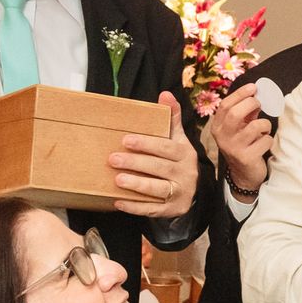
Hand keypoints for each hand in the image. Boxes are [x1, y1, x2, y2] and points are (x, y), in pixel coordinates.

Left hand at [111, 90, 198, 218]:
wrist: (188, 190)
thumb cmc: (176, 160)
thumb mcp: (177, 139)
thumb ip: (171, 118)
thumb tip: (165, 93)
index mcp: (185, 153)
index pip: (166, 147)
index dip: (146, 144)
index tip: (126, 140)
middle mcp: (187, 173)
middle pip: (160, 168)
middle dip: (136, 163)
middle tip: (113, 159)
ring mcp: (181, 193)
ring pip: (158, 189)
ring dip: (137, 184)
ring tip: (117, 179)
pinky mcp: (173, 209)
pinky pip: (154, 209)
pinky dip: (136, 206)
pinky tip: (119, 202)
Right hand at [210, 83, 272, 192]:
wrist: (244, 174)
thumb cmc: (243, 144)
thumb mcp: (240, 127)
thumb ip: (246, 111)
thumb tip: (256, 93)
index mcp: (218, 127)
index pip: (225, 105)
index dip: (240, 94)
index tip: (253, 87)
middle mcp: (222, 137)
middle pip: (235, 114)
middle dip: (251, 104)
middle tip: (260, 104)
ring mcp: (233, 149)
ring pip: (254, 127)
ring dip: (265, 124)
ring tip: (264, 129)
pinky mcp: (246, 158)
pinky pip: (265, 141)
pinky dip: (269, 140)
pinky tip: (264, 144)